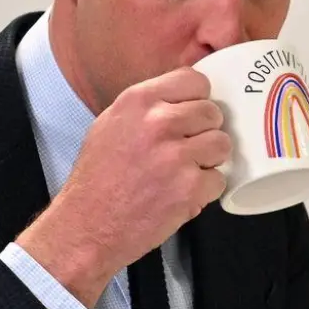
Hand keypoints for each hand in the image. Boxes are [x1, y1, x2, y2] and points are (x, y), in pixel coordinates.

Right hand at [16, 68, 228, 307]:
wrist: (86, 227)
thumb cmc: (98, 180)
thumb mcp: (112, 125)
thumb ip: (149, 107)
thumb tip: (186, 98)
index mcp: (138, 102)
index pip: (195, 81)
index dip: (198, 99)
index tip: (192, 114)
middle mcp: (158, 123)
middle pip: (212, 113)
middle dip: (204, 132)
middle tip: (184, 150)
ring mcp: (176, 155)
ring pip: (222, 144)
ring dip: (209, 160)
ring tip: (183, 172)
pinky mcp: (190, 187)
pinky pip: (219, 179)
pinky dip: (204, 190)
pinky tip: (180, 194)